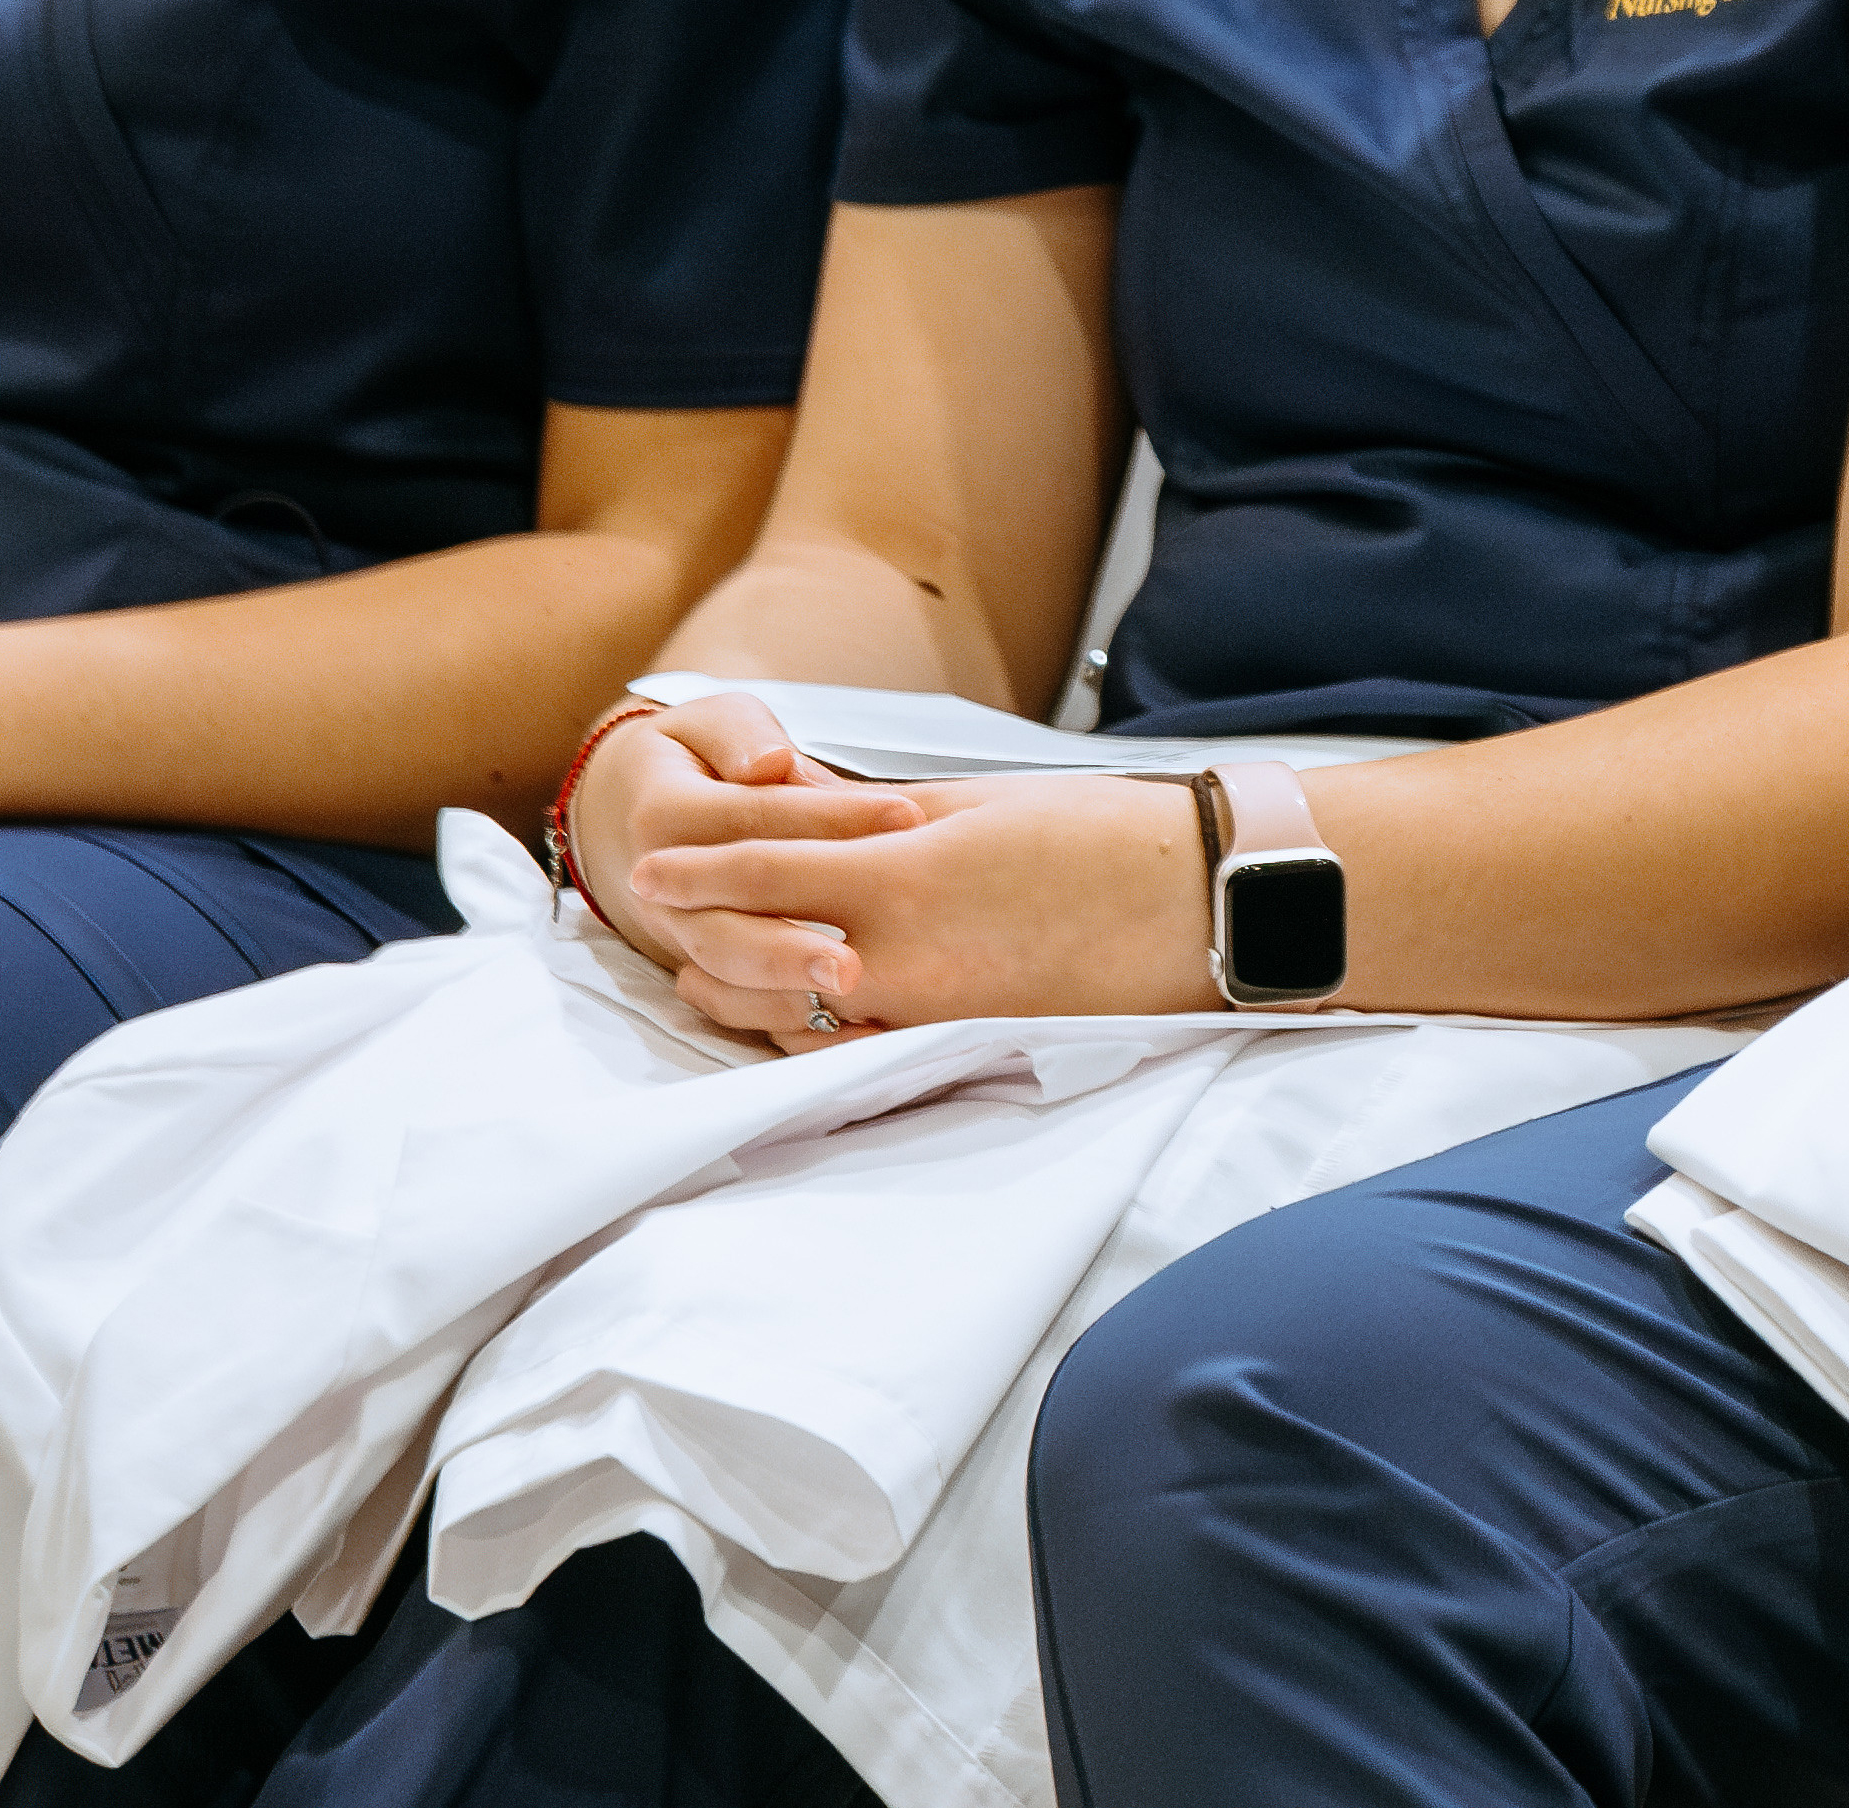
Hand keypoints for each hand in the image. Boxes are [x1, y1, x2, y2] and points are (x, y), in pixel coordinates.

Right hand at [570, 696, 930, 1032]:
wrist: (621, 812)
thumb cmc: (687, 757)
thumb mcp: (707, 721)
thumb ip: (740, 736)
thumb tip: (772, 763)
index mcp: (665, 813)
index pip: (756, 817)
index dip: (833, 816)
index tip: (909, 814)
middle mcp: (663, 888)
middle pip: (724, 923)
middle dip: (792, 946)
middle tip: (857, 961)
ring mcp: (677, 934)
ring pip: (726, 972)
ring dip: (787, 991)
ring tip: (854, 997)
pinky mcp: (699, 964)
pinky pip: (734, 1001)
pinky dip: (783, 1019)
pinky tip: (845, 1027)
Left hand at [625, 770, 1210, 1040]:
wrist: (1201, 904)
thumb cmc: (1100, 832)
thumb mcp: (978, 802)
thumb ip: (879, 814)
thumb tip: (805, 805)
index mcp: (905, 873)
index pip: (768, 869)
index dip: (699, 867)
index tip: (647, 865)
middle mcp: (904, 953)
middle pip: (763, 954)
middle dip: (701, 939)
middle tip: (658, 919)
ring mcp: (932, 1010)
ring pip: (798, 1016)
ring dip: (741, 996)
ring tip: (698, 979)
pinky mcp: (964, 1043)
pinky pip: (859, 1046)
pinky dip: (808, 1034)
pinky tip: (787, 1022)